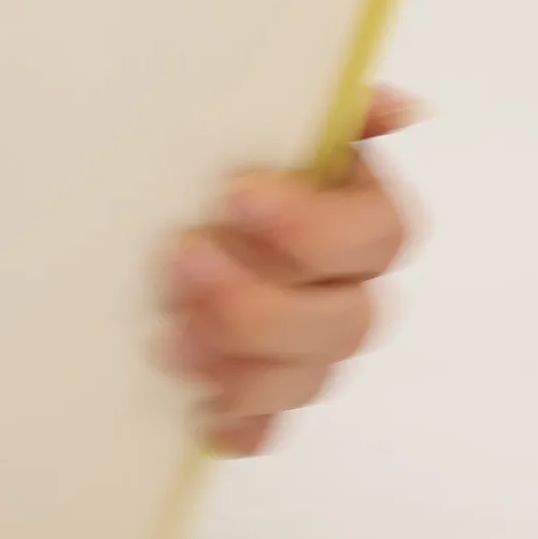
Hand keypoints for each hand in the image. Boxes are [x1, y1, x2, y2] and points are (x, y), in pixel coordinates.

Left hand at [160, 89, 417, 455]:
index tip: (234, 198)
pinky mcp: (261, 391)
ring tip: (165, 338)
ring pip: (310, 380)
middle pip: (347, 322)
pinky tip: (197, 413)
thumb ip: (317, 109)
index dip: (314, 228)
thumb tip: (393, 109)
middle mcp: (346, 284)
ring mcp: (308, 345)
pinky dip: (236, 426)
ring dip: (241, 369)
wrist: (144, 198)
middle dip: (261, 306)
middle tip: (180, 264)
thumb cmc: (206, 149)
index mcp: (358, 209)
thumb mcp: (251, 114)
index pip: (381, 233)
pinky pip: (267, 429)